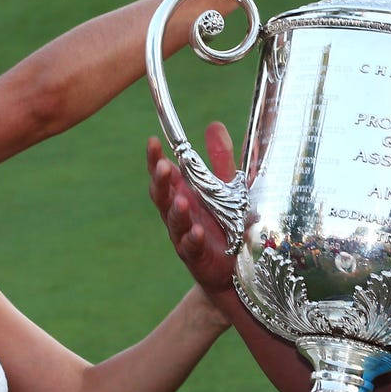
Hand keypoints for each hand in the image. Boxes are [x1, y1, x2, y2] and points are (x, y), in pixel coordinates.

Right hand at [147, 122, 241, 295]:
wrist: (237, 266)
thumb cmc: (227, 222)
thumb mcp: (228, 187)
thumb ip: (220, 160)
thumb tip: (214, 125)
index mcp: (184, 192)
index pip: (164, 173)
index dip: (155, 159)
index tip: (153, 141)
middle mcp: (179, 212)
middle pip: (162, 195)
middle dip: (160, 181)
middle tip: (163, 167)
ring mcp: (184, 235)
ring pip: (174, 221)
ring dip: (176, 210)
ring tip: (181, 200)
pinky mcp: (196, 256)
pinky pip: (191, 247)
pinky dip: (192, 239)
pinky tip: (197, 232)